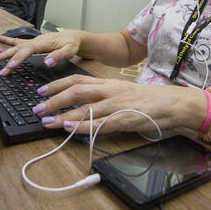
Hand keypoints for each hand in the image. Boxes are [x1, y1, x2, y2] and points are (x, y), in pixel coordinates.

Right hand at [0, 30, 82, 74]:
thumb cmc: (70, 44)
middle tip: (1, 71)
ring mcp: (32, 41)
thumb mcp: (69, 50)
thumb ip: (58, 56)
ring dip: (5, 53)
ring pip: (15, 46)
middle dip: (8, 60)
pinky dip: (6, 39)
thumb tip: (48, 62)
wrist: (72, 37)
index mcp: (43, 43)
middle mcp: (35, 41)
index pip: (28, 50)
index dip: (18, 58)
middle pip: (19, 49)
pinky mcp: (31, 43)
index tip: (10, 66)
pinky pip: (16, 41)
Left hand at [31, 75, 205, 133]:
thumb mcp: (123, 91)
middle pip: (76, 91)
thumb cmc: (149, 99)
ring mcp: (116, 105)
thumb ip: (104, 95)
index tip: (41, 90)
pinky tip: (70, 129)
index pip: (77, 79)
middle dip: (53, 100)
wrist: (173, 103)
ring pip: (84, 108)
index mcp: (109, 83)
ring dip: (62, 116)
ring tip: (46, 122)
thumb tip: (84, 102)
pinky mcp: (124, 119)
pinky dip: (83, 127)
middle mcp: (110, 91)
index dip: (57, 84)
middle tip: (37, 108)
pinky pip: (100, 124)